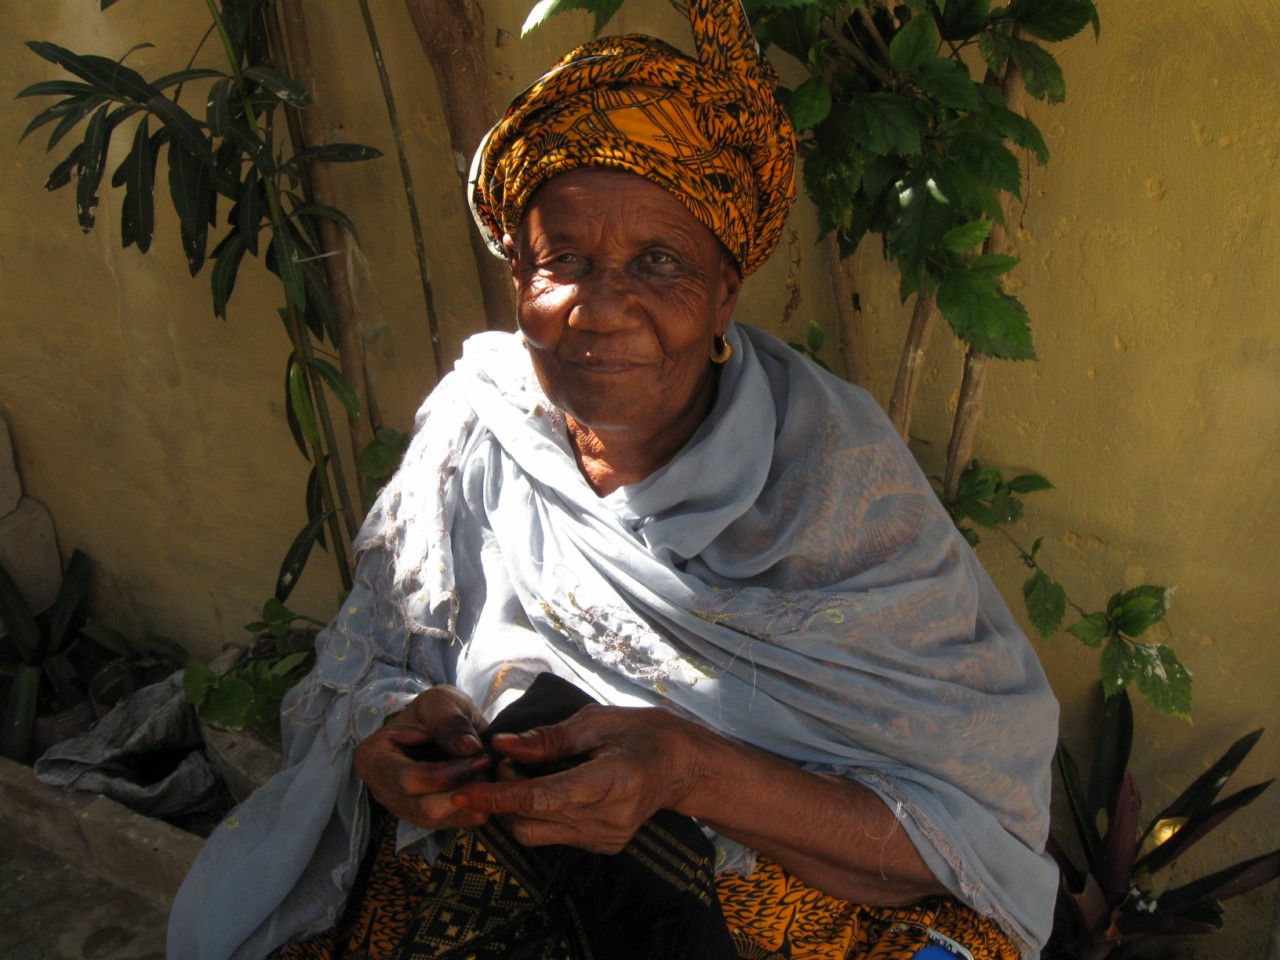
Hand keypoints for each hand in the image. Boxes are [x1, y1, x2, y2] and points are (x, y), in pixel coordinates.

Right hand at [354, 685, 492, 829]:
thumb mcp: (439, 701)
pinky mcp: (420, 816)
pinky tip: (485, 790)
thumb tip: (469, 748)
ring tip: (488, 776)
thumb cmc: (432, 710)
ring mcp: (400, 807)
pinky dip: (470, 810)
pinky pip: (446, 824)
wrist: (435, 724)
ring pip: (437, 820)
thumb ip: (450, 721)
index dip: (447, 774)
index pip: (408, 779)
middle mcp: (381, 789)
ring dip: (469, 802)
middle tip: (489, 770)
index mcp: (373, 758)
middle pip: (423, 807)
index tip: (481, 758)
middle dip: (462, 791)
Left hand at [450, 705, 704, 853]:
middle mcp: (608, 819)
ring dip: (516, 806)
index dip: (500, 795)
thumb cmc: (645, 732)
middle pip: (531, 820)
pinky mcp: (603, 846)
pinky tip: (544, 787)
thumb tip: (502, 746)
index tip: (465, 790)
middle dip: (503, 794)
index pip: (544, 797)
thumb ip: (549, 738)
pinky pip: (553, 835)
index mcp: (612, 781)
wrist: (684, 768)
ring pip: (536, 833)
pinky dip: (536, 813)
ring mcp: (606, 838)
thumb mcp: (599, 720)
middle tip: (505, 760)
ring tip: (523, 772)